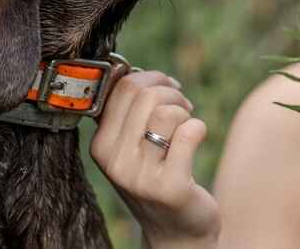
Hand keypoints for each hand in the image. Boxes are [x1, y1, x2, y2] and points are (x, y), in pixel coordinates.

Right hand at [91, 70, 219, 248]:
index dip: (151, 78)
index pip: (123, 87)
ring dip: (185, 112)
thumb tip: (127, 69)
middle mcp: (115, 162)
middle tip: (182, 108)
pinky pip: (190, 133)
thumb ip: (125, 111)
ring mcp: (141, 177)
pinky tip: (197, 139)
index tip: (165, 88)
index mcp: (100, 145)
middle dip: (172, 93)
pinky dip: (199, 128)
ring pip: (167, 112)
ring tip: (187, 125)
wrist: (175, 230)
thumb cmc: (156, 176)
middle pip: (146, 94)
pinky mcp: (171, 188)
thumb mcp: (130, 145)